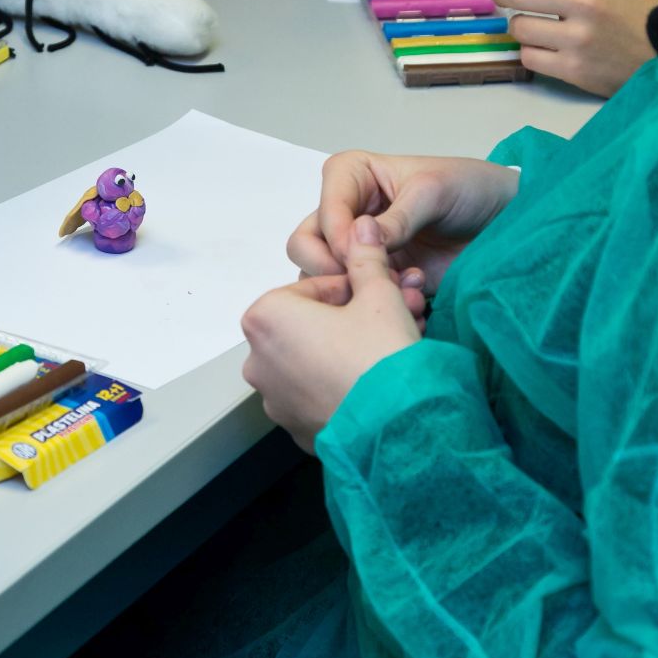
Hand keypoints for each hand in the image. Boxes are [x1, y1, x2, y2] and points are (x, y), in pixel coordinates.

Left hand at [242, 217, 420, 450]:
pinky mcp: (295, 428)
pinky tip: (378, 381)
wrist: (398, 429)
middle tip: (397, 314)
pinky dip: (343, 384)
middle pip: (313, 325)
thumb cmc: (380, 355)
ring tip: (394, 347)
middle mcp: (258, 360)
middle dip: (356, 317)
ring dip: (351, 349)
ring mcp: (274, 399)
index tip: (382, 292)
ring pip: (316, 360)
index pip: (313, 287)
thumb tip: (362, 228)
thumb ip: (366, 257)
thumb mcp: (379, 294)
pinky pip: (318, 395)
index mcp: (266, 318)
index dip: (354, 287)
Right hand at [288, 148, 517, 292]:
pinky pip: (352, 298)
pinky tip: (411, 298)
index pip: (323, 213)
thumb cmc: (470, 188)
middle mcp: (346, 212)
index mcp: (351, 176)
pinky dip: (374, 305)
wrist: (503, 220)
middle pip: (305, 246)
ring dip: (354, 290)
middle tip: (366, 283)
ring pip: (321, 278)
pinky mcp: (374, 276)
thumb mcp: (434, 192)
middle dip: (330, 270)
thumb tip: (361, 240)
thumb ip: (398, 218)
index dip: (337, 240)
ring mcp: (356, 248)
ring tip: (398, 290)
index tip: (361, 258)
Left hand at [498, 0, 657, 96]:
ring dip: (521, 27)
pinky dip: (532, 53)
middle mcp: (583, 1)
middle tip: (505, 0)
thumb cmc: (641, 13)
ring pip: (519, 28)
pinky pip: (529, 57)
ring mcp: (578, 38)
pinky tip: (546, 49)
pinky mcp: (574, 69)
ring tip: (535, 28)